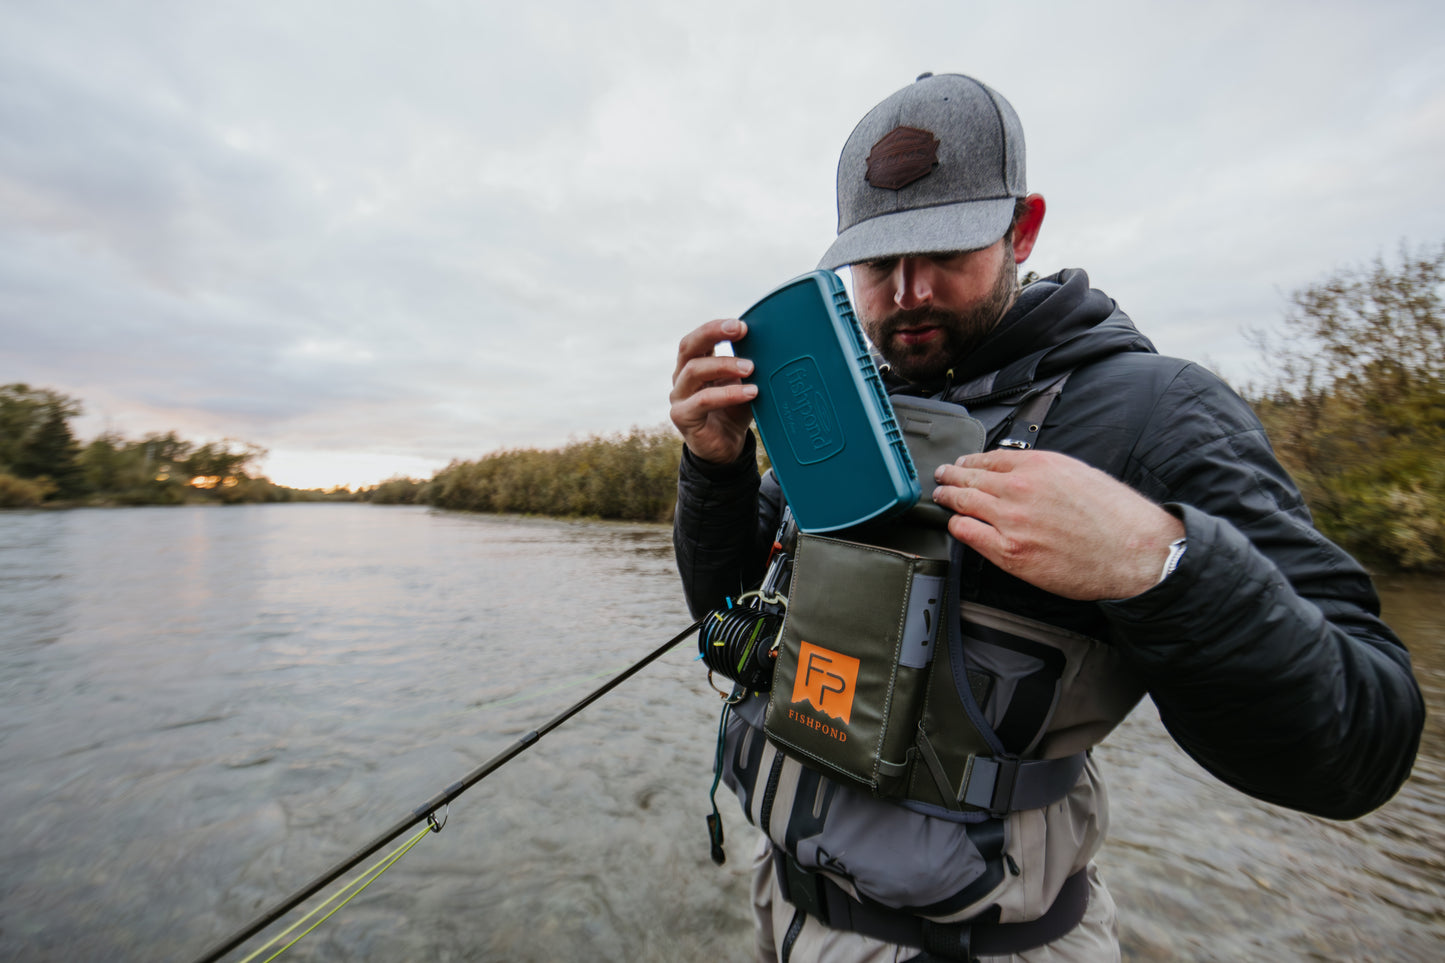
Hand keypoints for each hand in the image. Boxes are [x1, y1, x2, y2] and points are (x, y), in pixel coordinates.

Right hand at [669, 318, 757, 464]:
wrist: (727, 449)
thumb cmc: (735, 411)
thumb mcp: (745, 383)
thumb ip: (750, 366)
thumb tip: (772, 345)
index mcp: (694, 364)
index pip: (698, 339)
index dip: (716, 328)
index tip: (741, 325)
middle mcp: (682, 378)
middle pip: (688, 347)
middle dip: (713, 333)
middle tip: (740, 329)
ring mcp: (679, 397)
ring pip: (694, 370)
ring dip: (725, 364)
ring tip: (751, 367)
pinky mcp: (682, 417)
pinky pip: (703, 400)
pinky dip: (728, 393)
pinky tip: (750, 392)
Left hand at [931, 449, 1185, 600]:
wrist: (1134, 552)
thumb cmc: (1116, 517)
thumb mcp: (1079, 474)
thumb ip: (1046, 472)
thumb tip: (1023, 474)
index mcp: (1039, 464)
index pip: (990, 457)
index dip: (971, 460)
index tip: (963, 463)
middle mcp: (1020, 488)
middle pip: (970, 477)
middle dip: (950, 476)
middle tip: (941, 476)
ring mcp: (1011, 521)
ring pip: (963, 502)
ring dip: (947, 498)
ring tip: (940, 497)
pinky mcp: (1009, 552)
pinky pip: (967, 534)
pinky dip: (957, 527)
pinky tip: (954, 525)